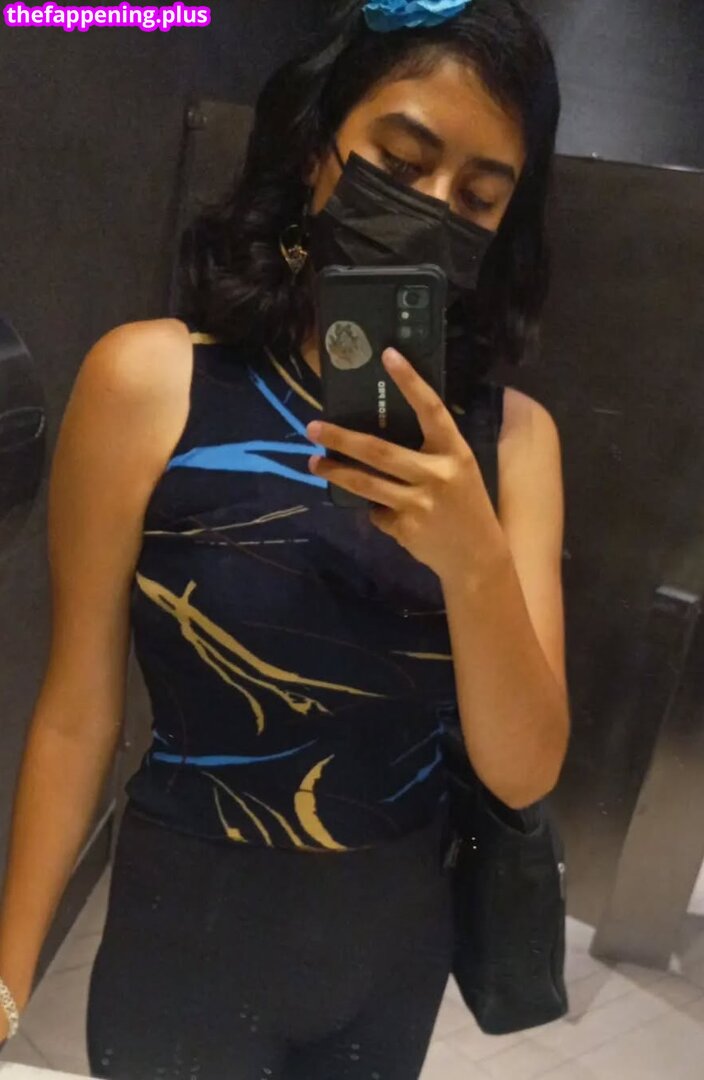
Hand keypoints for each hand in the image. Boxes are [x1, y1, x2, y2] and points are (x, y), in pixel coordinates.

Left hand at [306, 347, 507, 583]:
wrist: (478, 557)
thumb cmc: (465, 505)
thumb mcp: (458, 470)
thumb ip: (428, 452)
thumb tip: (376, 434)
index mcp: (454, 452)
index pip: (431, 409)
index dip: (410, 381)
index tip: (388, 355)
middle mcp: (437, 475)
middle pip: (379, 451)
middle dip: (341, 438)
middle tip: (313, 427)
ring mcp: (419, 504)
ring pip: (366, 484)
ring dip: (336, 472)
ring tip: (314, 462)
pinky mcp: (405, 528)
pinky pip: (376, 512)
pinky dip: (373, 510)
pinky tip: (385, 513)